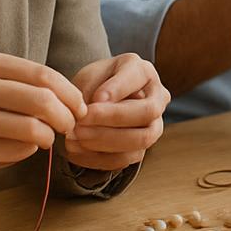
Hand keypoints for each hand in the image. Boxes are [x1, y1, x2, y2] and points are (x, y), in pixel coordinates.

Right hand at [0, 51, 87, 205]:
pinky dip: (27, 152)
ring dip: (49, 137)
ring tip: (46, 139)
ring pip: (34, 129)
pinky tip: (18, 149)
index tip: (80, 107)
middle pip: (44, 101)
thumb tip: (70, 99)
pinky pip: (16, 152)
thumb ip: (17, 83)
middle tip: (71, 126)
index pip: (44, 75)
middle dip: (67, 117)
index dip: (70, 93)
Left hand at [65, 53, 170, 170]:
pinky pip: (125, 159)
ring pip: (141, 140)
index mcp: (144, 72)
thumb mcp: (90, 76)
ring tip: (74, 137)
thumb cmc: (93, 85)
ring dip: (104, 141)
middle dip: (111, 119)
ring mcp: (153, 125)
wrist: (93, 102)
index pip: (138, 79)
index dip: (116, 90)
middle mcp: (157, 98)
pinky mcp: (140, 149)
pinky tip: (76, 149)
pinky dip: (97, 157)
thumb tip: (99, 104)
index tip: (92, 99)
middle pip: (147, 112)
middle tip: (80, 122)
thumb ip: (94, 88)